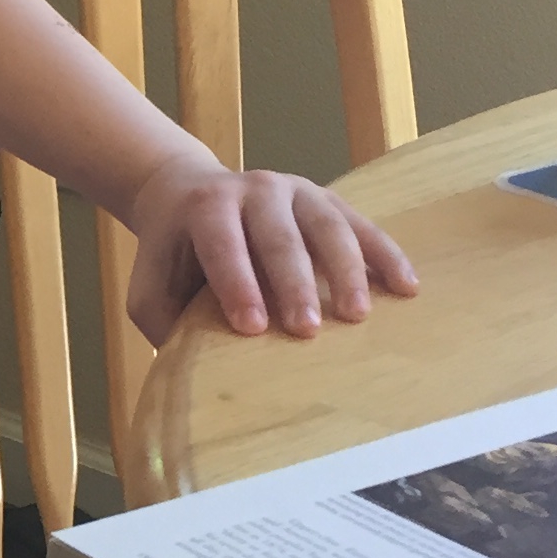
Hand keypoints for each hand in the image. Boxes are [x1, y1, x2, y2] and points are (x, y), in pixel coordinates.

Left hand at [126, 157, 417, 347]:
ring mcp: (297, 190)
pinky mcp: (328, 199)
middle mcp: (255, 189)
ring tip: (357, 316)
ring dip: (345, 271)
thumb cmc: (172, 254)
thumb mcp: (150, 284)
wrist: (189, 193)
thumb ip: (161, 319)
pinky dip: (385, 255)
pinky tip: (406, 287)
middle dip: (293, 284)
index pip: (223, 245)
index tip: (251, 327)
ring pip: (327, 227)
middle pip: (279, 237)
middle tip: (306, 329)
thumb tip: (188, 368)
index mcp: (207, 207)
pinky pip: (362, 226)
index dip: (237, 284)